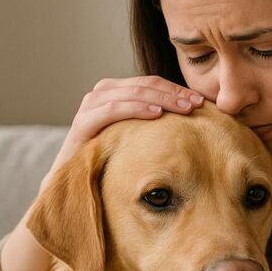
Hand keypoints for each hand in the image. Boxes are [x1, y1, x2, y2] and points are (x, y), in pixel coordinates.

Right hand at [41, 76, 204, 192]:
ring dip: (160, 98)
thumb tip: (191, 123)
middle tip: (197, 103)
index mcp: (115, 94)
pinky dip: (136, 108)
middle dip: (173, 92)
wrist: (70, 187)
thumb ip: (152, 126)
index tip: (201, 101)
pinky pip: (112, 108)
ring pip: (130, 92)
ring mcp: (90, 107)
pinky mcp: (82, 124)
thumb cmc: (107, 163)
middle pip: (144, 84)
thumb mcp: (134, 140)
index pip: (151, 83)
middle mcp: (101, 95)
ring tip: (183, 108)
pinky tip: (157, 115)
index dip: (177, 89)